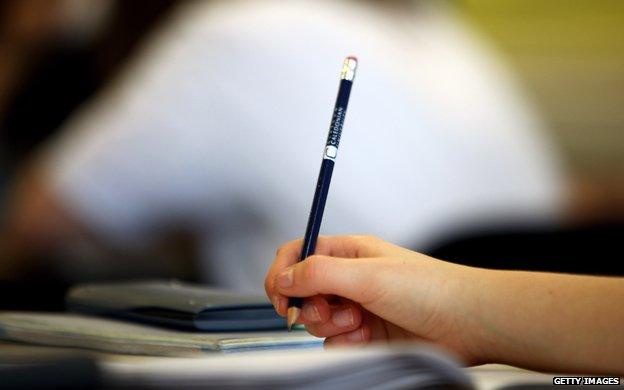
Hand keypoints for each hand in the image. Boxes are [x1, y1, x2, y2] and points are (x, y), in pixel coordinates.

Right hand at [265, 235, 486, 363]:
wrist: (466, 323)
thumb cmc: (431, 288)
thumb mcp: (368, 274)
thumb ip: (319, 273)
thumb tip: (284, 278)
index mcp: (348, 252)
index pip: (298, 253)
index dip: (282, 273)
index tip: (279, 296)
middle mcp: (349, 277)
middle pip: (302, 291)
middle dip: (310, 306)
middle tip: (330, 309)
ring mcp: (356, 307)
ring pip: (316, 320)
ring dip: (332, 325)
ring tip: (360, 323)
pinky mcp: (364, 334)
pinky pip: (334, 342)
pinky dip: (346, 343)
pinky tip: (369, 338)